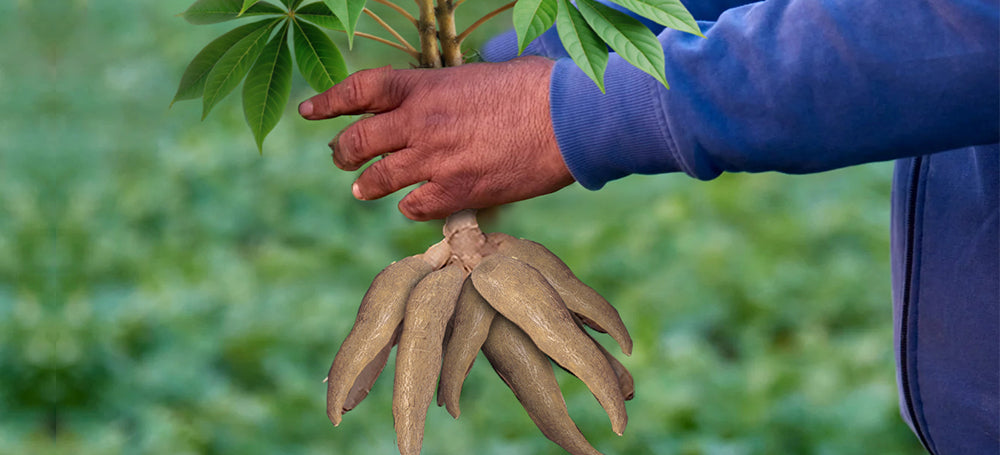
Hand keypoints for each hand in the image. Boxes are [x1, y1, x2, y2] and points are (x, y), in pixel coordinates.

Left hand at [298, 56, 574, 220]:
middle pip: (358, 141)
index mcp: (423, 86)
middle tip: (341, 158)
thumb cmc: (534, 88)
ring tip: (363, 188)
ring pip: (378, 179)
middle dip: (343, 151)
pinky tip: (414, 204)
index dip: (328, 102)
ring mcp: (435, 160)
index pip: (359, 91)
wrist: (568, 117)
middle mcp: (419, 123)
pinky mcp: (458, 192)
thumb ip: (446, 92)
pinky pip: (414, 207)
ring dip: (367, 184)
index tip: (310, 112)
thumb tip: (437, 103)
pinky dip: (409, 206)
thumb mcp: (479, 77)